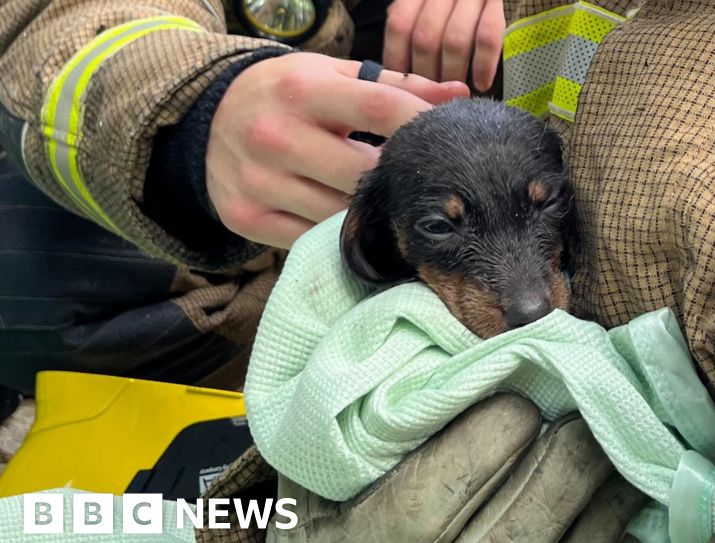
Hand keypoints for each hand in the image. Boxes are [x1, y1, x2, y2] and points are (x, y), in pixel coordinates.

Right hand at [207, 52, 469, 248]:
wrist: (204, 121)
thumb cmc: (285, 95)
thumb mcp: (331, 75)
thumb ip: (394, 86)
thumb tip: (457, 97)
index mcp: (303, 90)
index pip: (379, 107)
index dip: (422, 126)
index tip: (450, 144)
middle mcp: (276, 135)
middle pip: (363, 174)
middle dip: (398, 182)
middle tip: (423, 188)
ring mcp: (258, 182)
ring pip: (340, 214)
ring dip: (371, 215)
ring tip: (389, 208)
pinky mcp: (246, 219)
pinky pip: (312, 240)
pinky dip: (338, 236)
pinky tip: (355, 226)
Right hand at [266, 394, 654, 542]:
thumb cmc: (326, 518)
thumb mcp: (313, 471)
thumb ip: (351, 417)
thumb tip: (415, 338)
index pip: (420, 509)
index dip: (476, 454)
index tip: (518, 404)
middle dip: (558, 478)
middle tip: (590, 417)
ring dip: (600, 514)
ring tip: (626, 453)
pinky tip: (632, 510)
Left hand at [383, 0, 504, 91]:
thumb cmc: (453, 1)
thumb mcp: (424, 2)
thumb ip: (410, 20)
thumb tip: (394, 62)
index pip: (399, 25)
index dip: (397, 59)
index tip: (403, 84)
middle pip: (426, 39)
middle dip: (427, 75)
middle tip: (431, 95)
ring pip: (454, 42)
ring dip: (452, 75)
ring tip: (453, 92)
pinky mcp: (498, 1)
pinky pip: (488, 36)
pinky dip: (484, 65)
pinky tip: (481, 83)